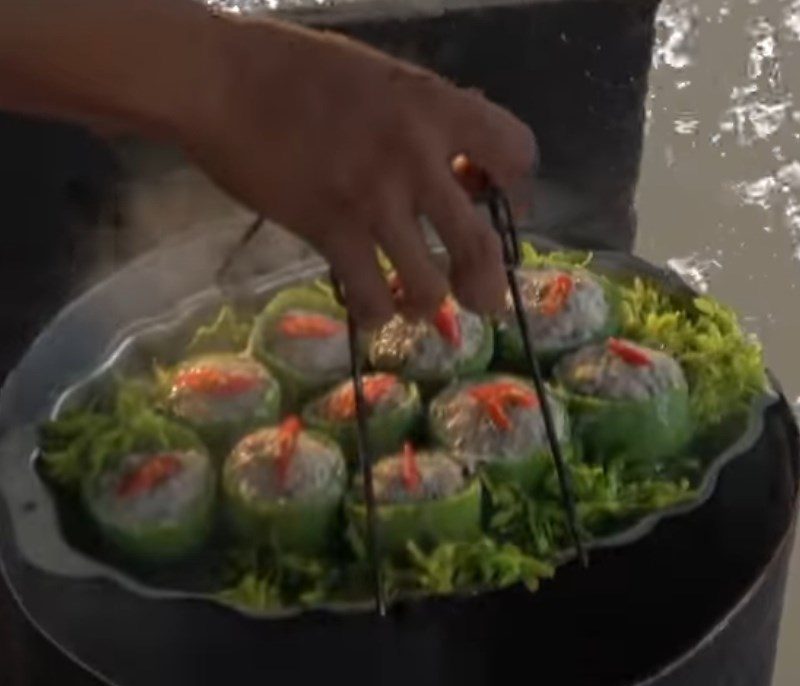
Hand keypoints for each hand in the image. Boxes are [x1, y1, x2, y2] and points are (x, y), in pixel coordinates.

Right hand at [186, 16, 535, 327]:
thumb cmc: (296, 69)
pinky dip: (377, 313)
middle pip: (480, 243)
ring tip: (415, 305)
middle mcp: (416, 157)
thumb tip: (461, 166)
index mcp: (435, 106)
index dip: (513, 190)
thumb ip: (427, 119)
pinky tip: (372, 308)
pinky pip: (371, 296)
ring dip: (427, 305)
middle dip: (487, 286)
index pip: (516, 153)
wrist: (220, 79)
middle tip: (482, 303)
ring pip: (429, 284)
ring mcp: (374, 199)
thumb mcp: (382, 77)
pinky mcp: (330, 232)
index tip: (496, 207)